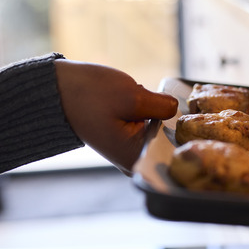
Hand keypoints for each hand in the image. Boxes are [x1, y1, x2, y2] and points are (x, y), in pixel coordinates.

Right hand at [54, 59, 177, 174]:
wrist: (56, 88)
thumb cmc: (88, 95)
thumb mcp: (131, 97)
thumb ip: (162, 106)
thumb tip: (178, 108)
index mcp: (136, 158)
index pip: (178, 148)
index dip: (188, 128)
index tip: (193, 113)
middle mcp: (135, 159)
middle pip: (172, 139)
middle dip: (174, 118)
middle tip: (167, 99)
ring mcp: (132, 147)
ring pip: (163, 127)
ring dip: (162, 111)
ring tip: (149, 96)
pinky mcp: (129, 133)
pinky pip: (152, 121)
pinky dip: (151, 108)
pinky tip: (143, 97)